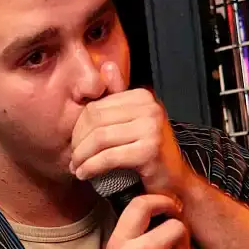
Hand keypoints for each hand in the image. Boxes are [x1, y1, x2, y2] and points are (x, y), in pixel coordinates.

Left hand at [71, 63, 194, 198]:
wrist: (175, 181)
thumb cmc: (149, 155)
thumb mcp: (132, 124)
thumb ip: (117, 101)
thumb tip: (106, 67)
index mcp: (143, 97)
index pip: (96, 106)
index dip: (78, 128)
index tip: (74, 146)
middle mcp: (149, 107)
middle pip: (95, 120)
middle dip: (78, 142)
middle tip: (73, 160)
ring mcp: (151, 127)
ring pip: (99, 138)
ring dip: (82, 157)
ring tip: (76, 168)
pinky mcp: (149, 149)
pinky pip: (108, 157)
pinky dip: (91, 167)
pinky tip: (85, 174)